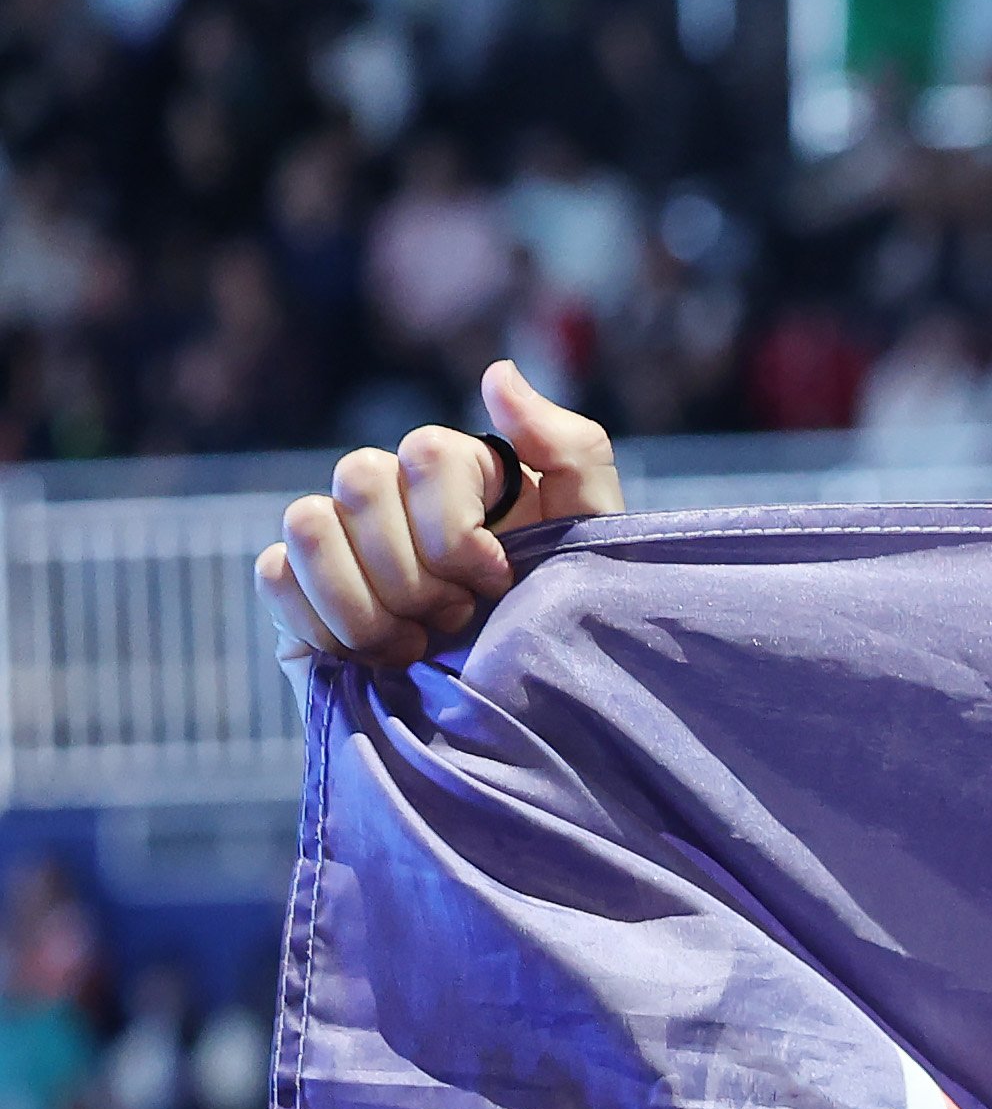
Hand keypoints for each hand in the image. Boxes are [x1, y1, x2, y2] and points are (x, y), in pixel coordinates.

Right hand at [259, 358, 621, 672]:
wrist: (535, 734)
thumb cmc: (574, 634)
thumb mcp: (599, 545)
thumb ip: (571, 451)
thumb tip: (496, 374)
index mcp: (460, 478)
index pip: (424, 449)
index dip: (454, 524)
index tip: (498, 581)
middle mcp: (393, 501)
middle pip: (360, 477)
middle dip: (415, 570)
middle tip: (457, 622)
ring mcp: (341, 547)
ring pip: (308, 521)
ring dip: (368, 600)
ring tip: (416, 647)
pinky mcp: (300, 599)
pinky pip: (275, 575)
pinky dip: (321, 620)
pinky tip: (371, 660)